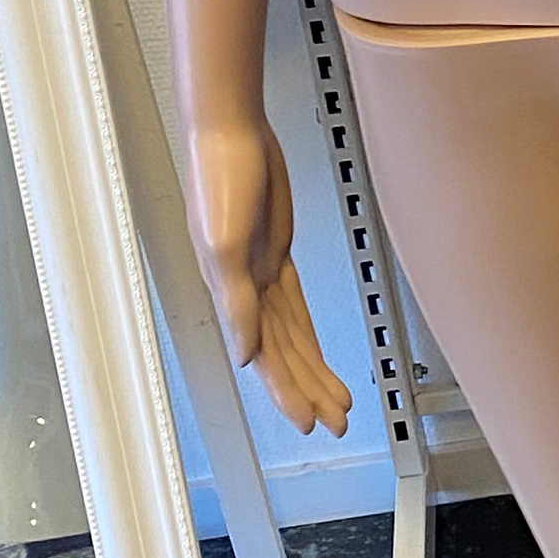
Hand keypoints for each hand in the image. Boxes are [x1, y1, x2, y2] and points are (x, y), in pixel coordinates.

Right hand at [186, 115, 350, 437]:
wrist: (232, 134)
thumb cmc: (220, 179)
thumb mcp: (225, 243)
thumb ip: (235, 302)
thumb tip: (245, 355)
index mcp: (229, 293)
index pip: (265, 357)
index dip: (287, 391)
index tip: (309, 420)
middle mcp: (244, 291)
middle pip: (283, 355)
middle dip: (308, 391)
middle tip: (336, 423)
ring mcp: (260, 274)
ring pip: (293, 337)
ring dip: (313, 371)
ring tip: (338, 402)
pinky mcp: (276, 255)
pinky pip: (295, 308)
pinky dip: (305, 335)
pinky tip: (315, 357)